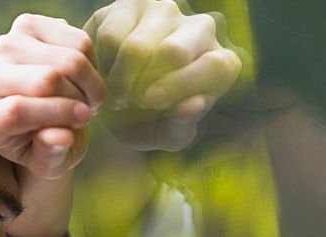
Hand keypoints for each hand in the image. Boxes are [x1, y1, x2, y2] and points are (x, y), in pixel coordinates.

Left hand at [0, 14, 106, 178]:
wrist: (42, 115)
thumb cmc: (43, 146)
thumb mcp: (49, 163)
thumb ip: (50, 155)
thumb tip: (60, 137)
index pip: (17, 112)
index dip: (58, 115)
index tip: (83, 120)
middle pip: (45, 81)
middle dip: (77, 99)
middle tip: (86, 114)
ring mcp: (3, 47)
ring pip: (66, 60)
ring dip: (89, 83)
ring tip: (86, 99)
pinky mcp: (27, 25)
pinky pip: (76, 41)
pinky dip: (91, 63)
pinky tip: (82, 80)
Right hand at [84, 0, 242, 150]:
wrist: (114, 104)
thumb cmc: (150, 121)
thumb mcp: (166, 134)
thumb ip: (182, 126)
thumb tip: (194, 104)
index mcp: (221, 64)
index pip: (212, 67)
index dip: (178, 87)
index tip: (148, 103)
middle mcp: (202, 29)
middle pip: (176, 51)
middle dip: (146, 82)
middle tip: (130, 101)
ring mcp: (168, 11)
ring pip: (138, 45)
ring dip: (120, 78)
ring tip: (117, 95)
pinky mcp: (133, 3)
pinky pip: (111, 35)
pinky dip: (103, 63)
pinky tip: (107, 74)